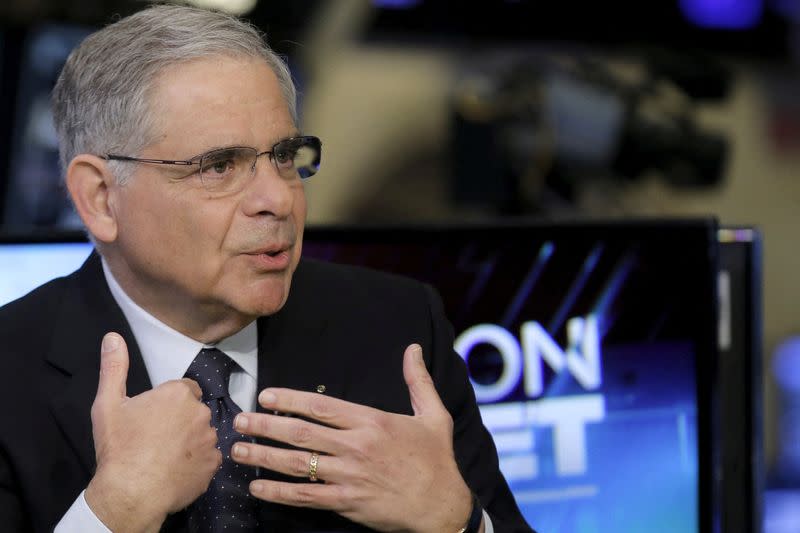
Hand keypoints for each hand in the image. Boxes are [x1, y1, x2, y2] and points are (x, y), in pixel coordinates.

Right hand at [85, 332, 221, 532]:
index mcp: (177, 394)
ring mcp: (209, 439)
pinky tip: (176, 469)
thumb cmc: (119, 448)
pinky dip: (196, 462)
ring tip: (165, 456)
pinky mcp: (214, 463)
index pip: (184, 390)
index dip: (169, 403)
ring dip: (190, 441)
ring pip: (202, 434)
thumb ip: (113, 368)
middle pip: (194, 411)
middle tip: (156, 438)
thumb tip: (113, 337)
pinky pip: (208, 458)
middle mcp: (200, 412)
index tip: (154, 417)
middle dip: (180, 421)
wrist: (130, 492)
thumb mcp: (108, 404)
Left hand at [231, 344, 477, 532]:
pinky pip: (306, 497)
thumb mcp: (434, 415)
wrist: (443, 506)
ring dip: (263, 456)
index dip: (290, 400)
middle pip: (301, 433)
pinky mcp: (347, 503)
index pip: (321, 406)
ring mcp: (349, 476)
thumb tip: (413, 349)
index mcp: (372, 422)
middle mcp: (356, 447)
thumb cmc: (437, 460)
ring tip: (237, 451)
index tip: (265, 396)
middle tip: (239, 421)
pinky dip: (279, 492)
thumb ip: (418, 381)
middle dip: (265, 426)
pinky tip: (258, 487)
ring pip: (297, 464)